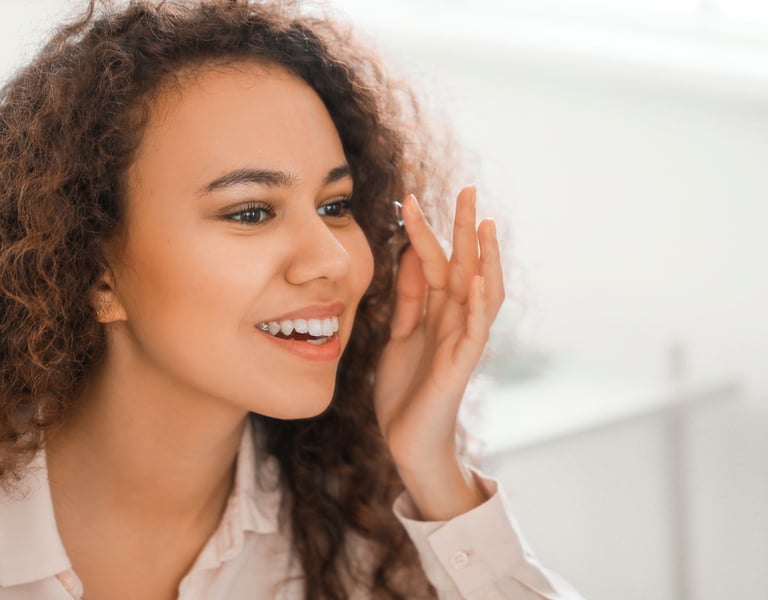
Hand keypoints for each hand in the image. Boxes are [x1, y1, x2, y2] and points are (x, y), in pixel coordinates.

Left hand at [374, 186, 504, 518]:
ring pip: (482, 291)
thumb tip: (410, 253)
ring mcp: (461, 341)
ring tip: (485, 224)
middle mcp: (455, 320)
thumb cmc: (406, 390)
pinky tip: (478, 279)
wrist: (407, 441)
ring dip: (485, 258)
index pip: (435, 261)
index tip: (408, 198)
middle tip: (468, 188)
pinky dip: (479, 305)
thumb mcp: (401, 333)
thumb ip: (409, 297)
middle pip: (465, 265)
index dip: (423, 231)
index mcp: (437, 311)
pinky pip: (475, 331)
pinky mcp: (460, 365)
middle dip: (465, 228)